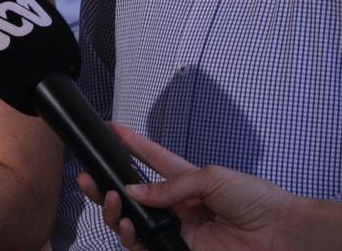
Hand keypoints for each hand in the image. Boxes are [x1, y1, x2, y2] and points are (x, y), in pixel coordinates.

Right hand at [76, 124, 298, 250]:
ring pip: (131, 222)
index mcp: (186, 179)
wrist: (280, 232)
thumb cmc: (255, 198)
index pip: (151, 158)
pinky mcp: (178, 250)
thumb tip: (133, 192)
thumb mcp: (211, 177)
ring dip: (113, 211)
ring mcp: (175, 229)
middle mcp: (176, 204)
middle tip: (86, 177)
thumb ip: (170, 184)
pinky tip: (127, 225)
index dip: (130, 143)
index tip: (109, 128)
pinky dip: (129, 236)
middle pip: (131, 194)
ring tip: (108, 200)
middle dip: (105, 184)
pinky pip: (143, 246)